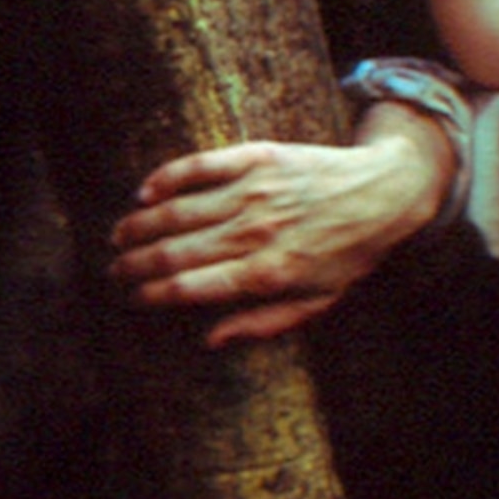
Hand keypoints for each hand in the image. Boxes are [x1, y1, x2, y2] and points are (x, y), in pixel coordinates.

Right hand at [107, 108, 455, 346]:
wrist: (385, 193)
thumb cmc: (349, 254)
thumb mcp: (317, 302)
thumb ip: (263, 324)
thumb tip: (210, 340)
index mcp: (267, 274)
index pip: (192, 288)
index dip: (154, 294)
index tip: (133, 297)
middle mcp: (255, 233)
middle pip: (176, 252)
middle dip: (136, 264)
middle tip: (114, 269)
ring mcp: (254, 193)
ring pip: (178, 211)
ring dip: (140, 225)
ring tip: (119, 235)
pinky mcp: (258, 158)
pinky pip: (200, 166)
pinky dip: (167, 178)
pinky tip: (145, 192)